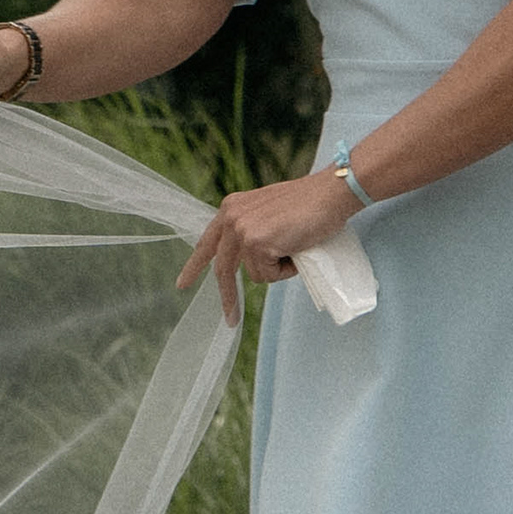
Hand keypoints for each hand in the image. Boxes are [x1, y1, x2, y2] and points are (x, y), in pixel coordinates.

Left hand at [175, 171, 360, 325]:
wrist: (331, 193)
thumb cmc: (309, 205)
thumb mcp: (268, 213)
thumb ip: (253, 229)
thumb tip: (251, 259)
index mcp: (231, 208)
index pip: (207, 242)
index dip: (195, 265)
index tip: (182, 285)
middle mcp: (231, 217)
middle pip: (222, 268)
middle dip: (227, 296)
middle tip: (230, 320)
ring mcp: (242, 230)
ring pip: (254, 274)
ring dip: (277, 269)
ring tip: (295, 247)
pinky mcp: (256, 243)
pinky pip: (270, 275)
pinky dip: (286, 270)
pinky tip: (297, 249)